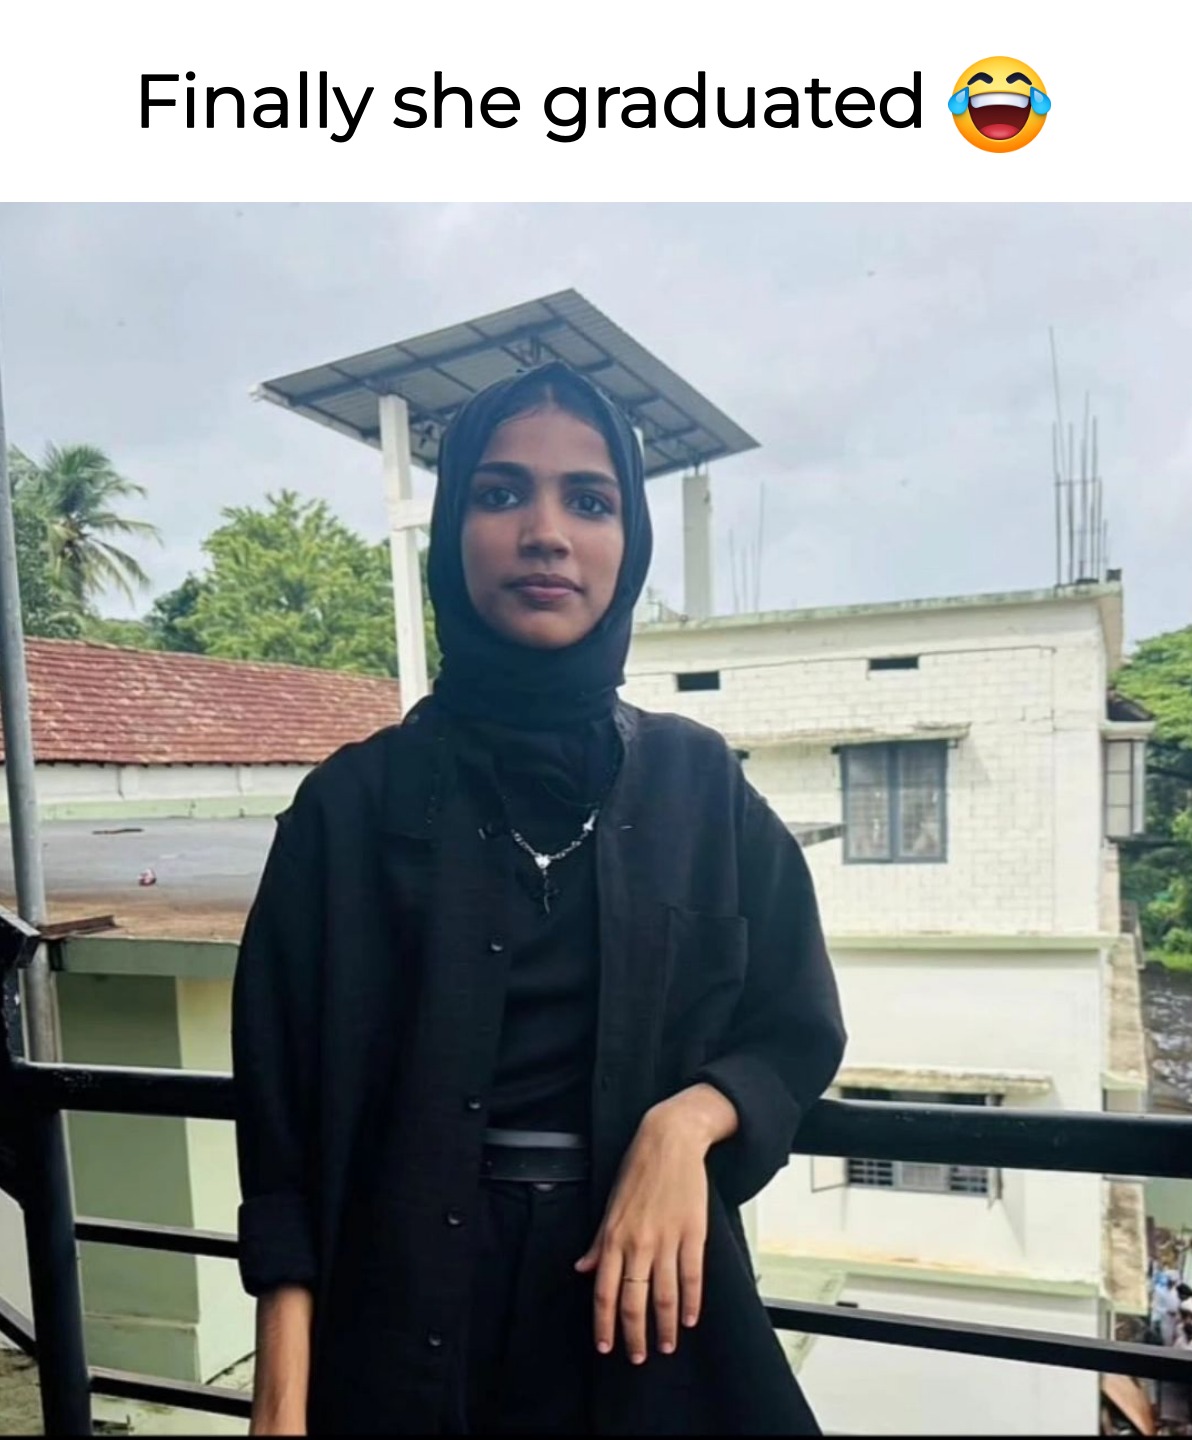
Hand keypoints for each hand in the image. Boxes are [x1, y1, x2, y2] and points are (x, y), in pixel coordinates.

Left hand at [574, 1084, 736, 1364]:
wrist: (669, 1140)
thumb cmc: (637, 1170)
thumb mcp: (610, 1205)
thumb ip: (599, 1241)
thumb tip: (583, 1269)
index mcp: (614, 1237)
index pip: (605, 1291)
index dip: (604, 1323)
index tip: (606, 1347)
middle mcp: (639, 1243)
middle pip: (635, 1300)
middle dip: (635, 1335)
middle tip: (639, 1357)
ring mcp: (667, 1240)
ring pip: (665, 1295)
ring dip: (666, 1326)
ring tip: (667, 1344)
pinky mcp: (693, 1234)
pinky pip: (692, 1276)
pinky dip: (692, 1302)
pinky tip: (690, 1319)